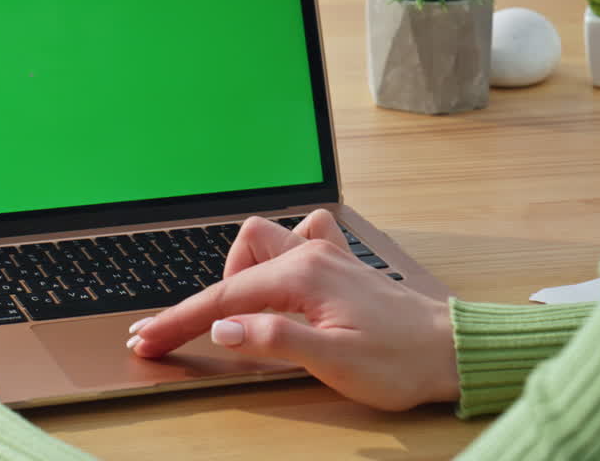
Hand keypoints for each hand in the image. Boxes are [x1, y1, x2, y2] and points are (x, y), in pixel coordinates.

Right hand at [128, 210, 459, 410]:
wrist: (452, 351)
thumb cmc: (400, 361)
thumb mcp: (333, 360)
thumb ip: (273, 339)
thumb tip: (223, 326)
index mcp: (304, 276)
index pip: (225, 298)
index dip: (180, 321)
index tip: (146, 339)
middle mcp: (312, 254)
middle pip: (238, 255)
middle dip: (213, 291)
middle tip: (205, 333)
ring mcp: (328, 255)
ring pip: (265, 238)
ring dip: (246, 270)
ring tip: (250, 314)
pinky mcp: (341, 265)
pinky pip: (301, 237)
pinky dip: (282, 255)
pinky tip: (287, 282)